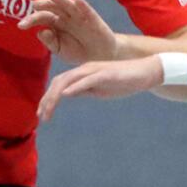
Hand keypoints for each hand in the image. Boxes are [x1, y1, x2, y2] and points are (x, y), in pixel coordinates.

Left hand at [18, 0, 117, 63]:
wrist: (99, 57)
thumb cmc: (77, 51)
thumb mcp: (60, 50)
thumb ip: (50, 42)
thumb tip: (40, 32)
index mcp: (55, 23)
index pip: (42, 17)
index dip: (31, 19)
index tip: (21, 25)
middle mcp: (65, 16)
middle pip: (53, 8)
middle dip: (44, 5)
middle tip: (34, 5)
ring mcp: (79, 16)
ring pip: (68, 5)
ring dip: (61, 0)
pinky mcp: (93, 19)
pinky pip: (87, 10)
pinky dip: (82, 5)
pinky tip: (77, 0)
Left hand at [37, 57, 164, 123]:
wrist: (145, 72)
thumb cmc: (123, 81)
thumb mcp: (99, 89)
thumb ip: (84, 90)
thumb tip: (67, 94)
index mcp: (83, 74)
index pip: (60, 84)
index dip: (48, 98)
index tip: (41, 114)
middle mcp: (85, 69)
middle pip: (59, 81)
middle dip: (47, 99)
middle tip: (40, 117)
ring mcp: (95, 70)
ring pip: (69, 79)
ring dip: (56, 95)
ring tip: (48, 109)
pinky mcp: (106, 73)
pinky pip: (87, 79)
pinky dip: (75, 86)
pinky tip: (66, 94)